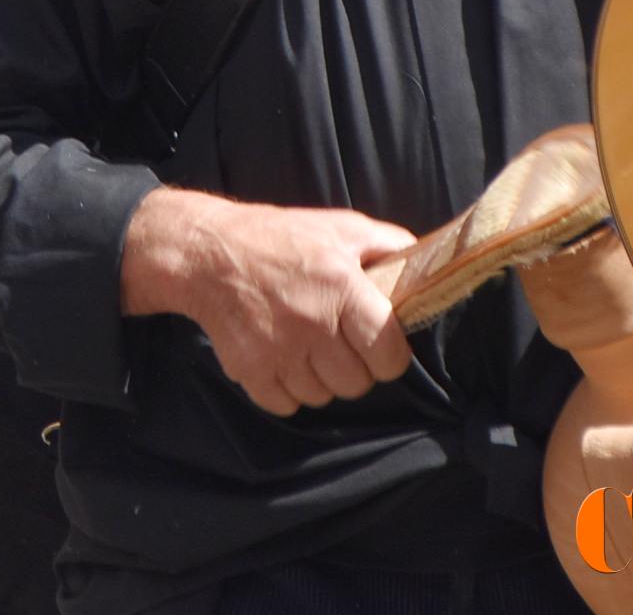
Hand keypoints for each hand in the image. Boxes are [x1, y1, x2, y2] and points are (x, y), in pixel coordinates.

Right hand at [122, 189, 414, 416]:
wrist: (205, 253)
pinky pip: (287, 405)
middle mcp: (313, 323)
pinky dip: (287, 391)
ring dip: (318, 379)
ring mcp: (279, 351)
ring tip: (304, 348)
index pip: (389, 357)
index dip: (387, 356)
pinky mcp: (250, 369)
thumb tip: (427, 263)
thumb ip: (388, 243)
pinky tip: (280, 361)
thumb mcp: (339, 226)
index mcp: (342, 287)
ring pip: (323, 397)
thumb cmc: (278, 238)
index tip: (375, 345)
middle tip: (336, 343)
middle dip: (352, 367)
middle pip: (357, 384)